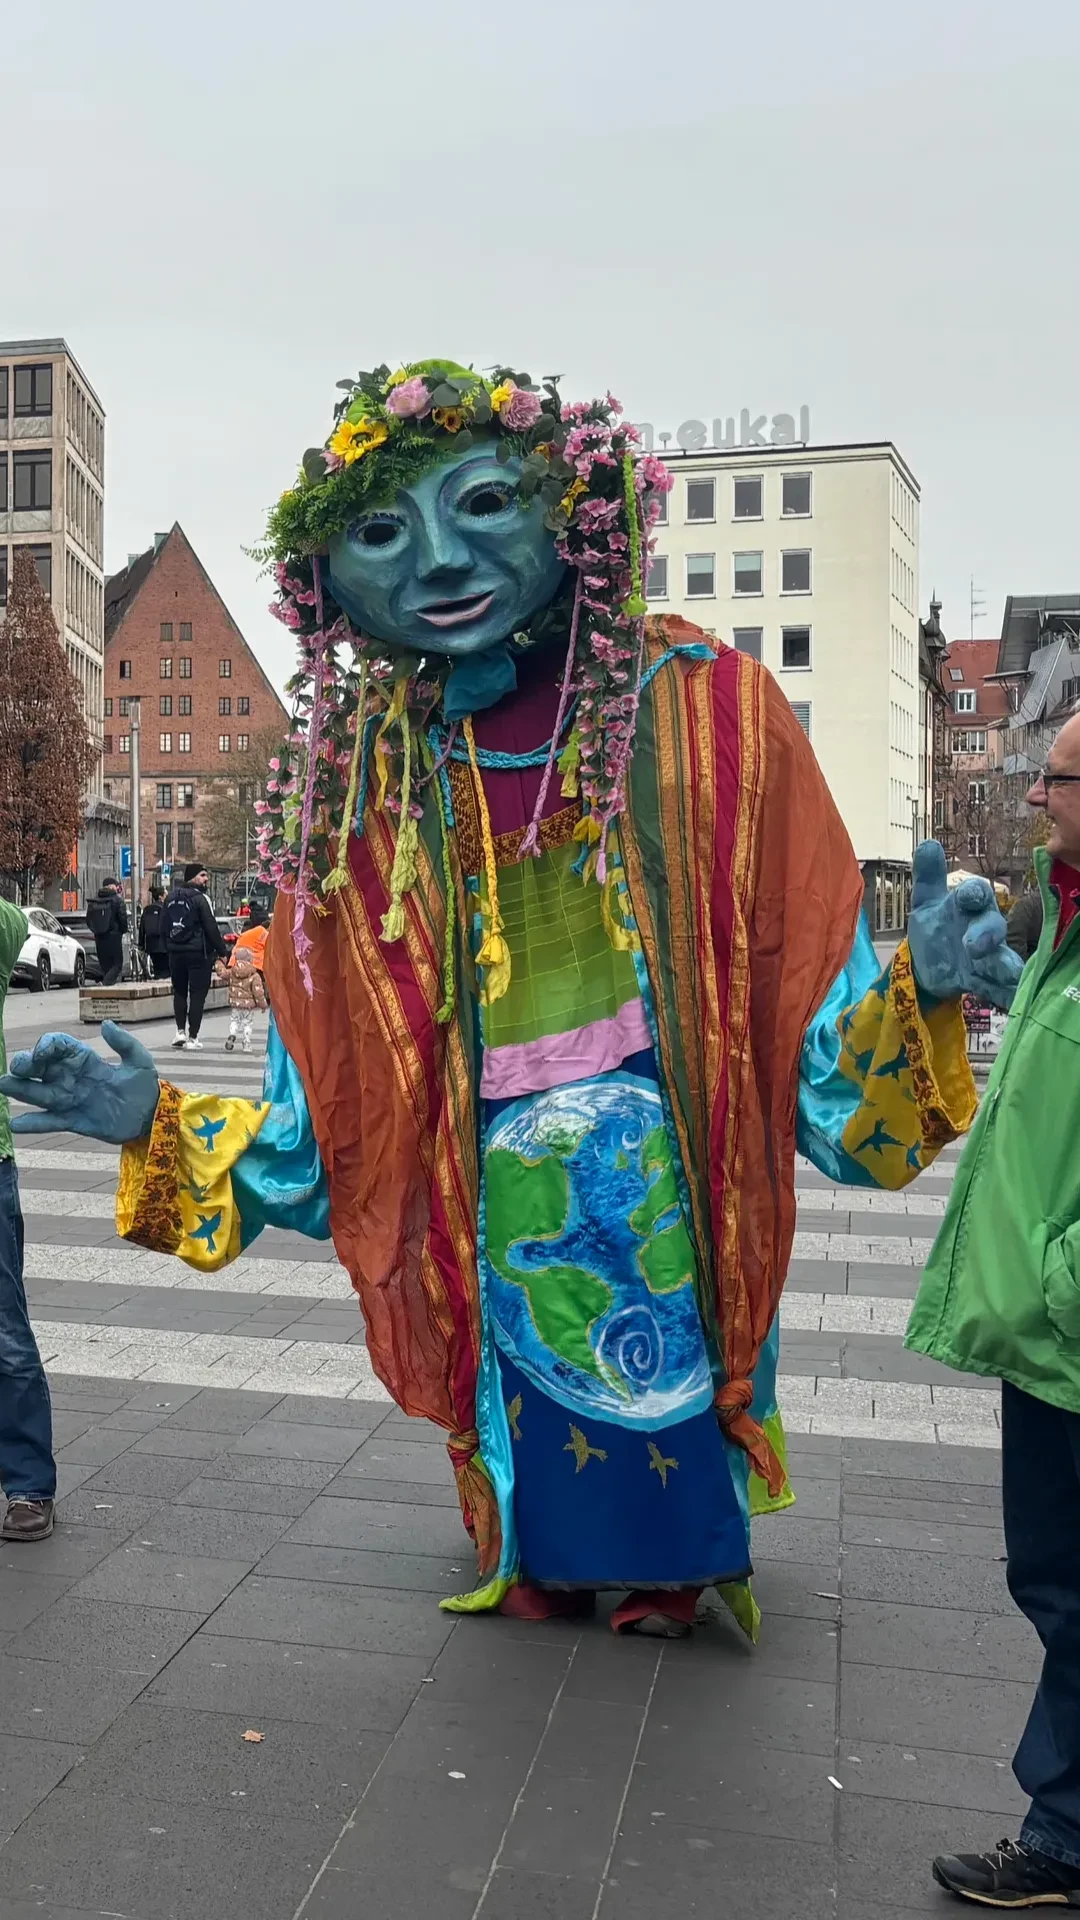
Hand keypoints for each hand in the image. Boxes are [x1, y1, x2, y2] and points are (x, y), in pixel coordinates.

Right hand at [0, 1020, 159, 1142]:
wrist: (150, 1117)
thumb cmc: (145, 1087)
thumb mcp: (140, 1062)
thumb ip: (124, 1043)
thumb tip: (105, 1024)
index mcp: (84, 1059)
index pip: (57, 1046)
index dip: (46, 1046)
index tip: (42, 1053)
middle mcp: (71, 1078)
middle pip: (40, 1069)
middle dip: (24, 1065)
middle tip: (15, 1068)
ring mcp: (70, 1100)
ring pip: (38, 1094)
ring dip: (19, 1090)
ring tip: (2, 1085)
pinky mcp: (73, 1121)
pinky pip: (49, 1121)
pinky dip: (33, 1123)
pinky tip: (15, 1123)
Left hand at [907, 840, 1023, 1009]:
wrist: (928, 964)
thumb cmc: (935, 925)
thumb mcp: (925, 902)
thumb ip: (927, 875)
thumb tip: (928, 843)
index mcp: (967, 905)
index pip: (975, 893)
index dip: (973, 894)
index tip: (968, 896)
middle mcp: (982, 928)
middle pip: (993, 926)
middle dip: (986, 934)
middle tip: (973, 945)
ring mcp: (986, 956)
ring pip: (1001, 958)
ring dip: (1004, 966)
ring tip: (1007, 973)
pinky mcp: (983, 982)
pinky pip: (1000, 988)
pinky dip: (1006, 993)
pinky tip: (1012, 1000)